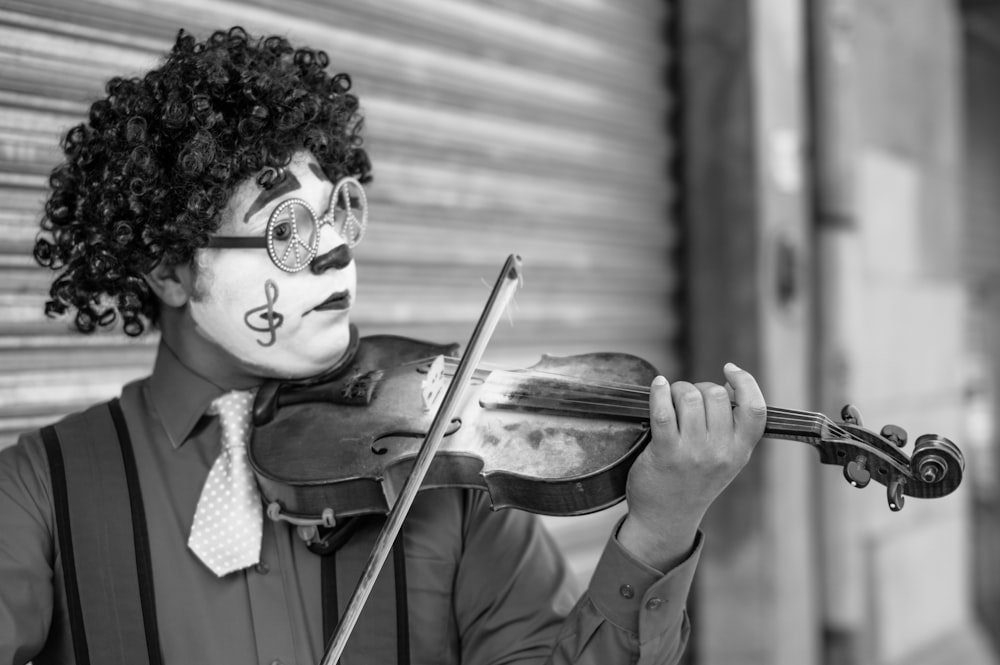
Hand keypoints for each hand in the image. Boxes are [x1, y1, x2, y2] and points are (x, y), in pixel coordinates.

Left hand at [618, 363, 766, 570]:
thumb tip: (727, 384)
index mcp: (740, 452)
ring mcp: (693, 453)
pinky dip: (658, 392)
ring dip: (677, 390)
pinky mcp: (665, 454)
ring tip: (670, 400)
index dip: (746, 382)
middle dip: (699, 387)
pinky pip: (663, 411)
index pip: (756, 410)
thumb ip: (732, 428)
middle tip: (687, 397)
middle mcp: (721, 452)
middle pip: (716, 395)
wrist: (666, 519)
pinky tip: (657, 385)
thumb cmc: (694, 482)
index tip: (729, 370)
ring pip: (689, 397)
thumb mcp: (726, 460)